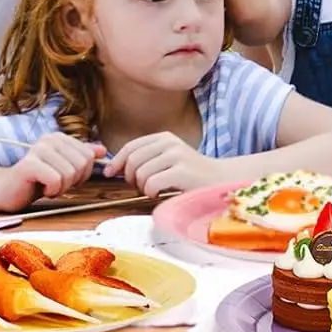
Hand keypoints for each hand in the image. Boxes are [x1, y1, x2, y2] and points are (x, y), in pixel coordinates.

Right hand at [2, 133, 102, 208]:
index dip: (83, 174)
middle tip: (56, 184)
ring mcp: (38, 150)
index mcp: (59, 138)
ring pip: (69, 173)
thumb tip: (103, 151)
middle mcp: (49, 139)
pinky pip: (55, 180)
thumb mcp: (64, 168)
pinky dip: (52, 190)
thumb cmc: (37, 181)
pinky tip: (41, 189)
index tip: (66, 179)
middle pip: (81, 164)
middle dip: (73, 181)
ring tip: (47, 186)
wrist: (8, 191)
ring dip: (61, 188)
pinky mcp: (29, 165)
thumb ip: (81, 157)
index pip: (89, 156)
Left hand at [103, 132, 218, 197]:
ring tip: (155, 189)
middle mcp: (170, 142)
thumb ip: (145, 158)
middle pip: (132, 161)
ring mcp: (177, 155)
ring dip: (142, 187)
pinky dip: (151, 193)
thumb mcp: (167, 158)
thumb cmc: (190, 174)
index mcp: (164, 137)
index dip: (117, 161)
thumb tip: (113, 167)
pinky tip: (160, 193)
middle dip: (131, 178)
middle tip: (142, 186)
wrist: (220, 180)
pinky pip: (151, 184)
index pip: (131, 146)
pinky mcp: (182, 171)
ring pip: (140, 173)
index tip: (111, 173)